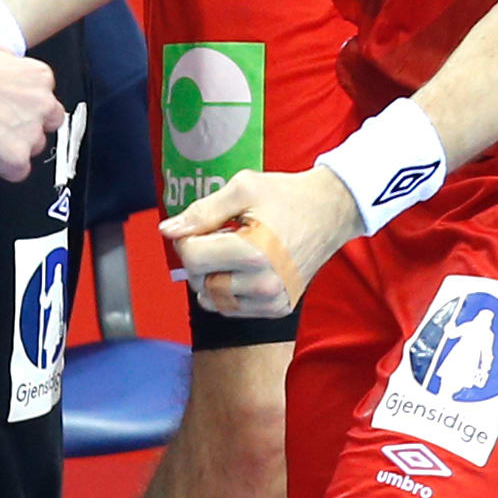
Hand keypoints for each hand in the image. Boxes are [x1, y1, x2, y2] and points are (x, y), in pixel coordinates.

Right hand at [0, 43, 60, 179]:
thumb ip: (11, 67)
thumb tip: (8, 74)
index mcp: (39, 77)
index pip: (45, 95)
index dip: (25, 102)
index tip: (11, 104)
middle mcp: (42, 104)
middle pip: (48, 122)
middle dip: (29, 123)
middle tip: (3, 122)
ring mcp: (31, 132)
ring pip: (35, 147)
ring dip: (17, 145)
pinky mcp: (15, 157)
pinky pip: (19, 171)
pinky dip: (5, 168)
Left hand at [168, 166, 360, 320]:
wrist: (331, 211)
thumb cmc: (286, 196)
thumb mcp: (243, 189)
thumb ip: (202, 211)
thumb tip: (166, 231)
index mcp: (254, 253)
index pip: (191, 257)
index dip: (187, 237)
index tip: (204, 225)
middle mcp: (264, 285)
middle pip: (199, 281)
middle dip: (199, 257)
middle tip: (220, 235)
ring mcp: (273, 301)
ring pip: (212, 300)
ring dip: (211, 276)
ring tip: (232, 252)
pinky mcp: (278, 309)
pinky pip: (232, 309)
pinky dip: (227, 291)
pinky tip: (243, 268)